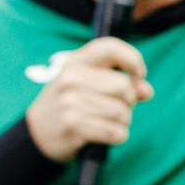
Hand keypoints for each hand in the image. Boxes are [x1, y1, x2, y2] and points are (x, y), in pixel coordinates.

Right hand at [24, 36, 152, 161]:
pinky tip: (105, 134)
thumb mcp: (87, 85)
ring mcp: (71, 102)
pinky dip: (117, 136)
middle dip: (128, 102)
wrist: (37, 132)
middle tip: (114, 107)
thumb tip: (146, 91)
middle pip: (124, 87)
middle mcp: (71, 78)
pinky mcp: (74, 125)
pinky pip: (116, 132)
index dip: (133, 59)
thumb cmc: (68, 104)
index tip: (139, 74)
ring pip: (122, 112)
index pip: (111, 48)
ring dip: (122, 122)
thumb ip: (119, 82)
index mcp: (75, 62)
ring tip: (106, 122)